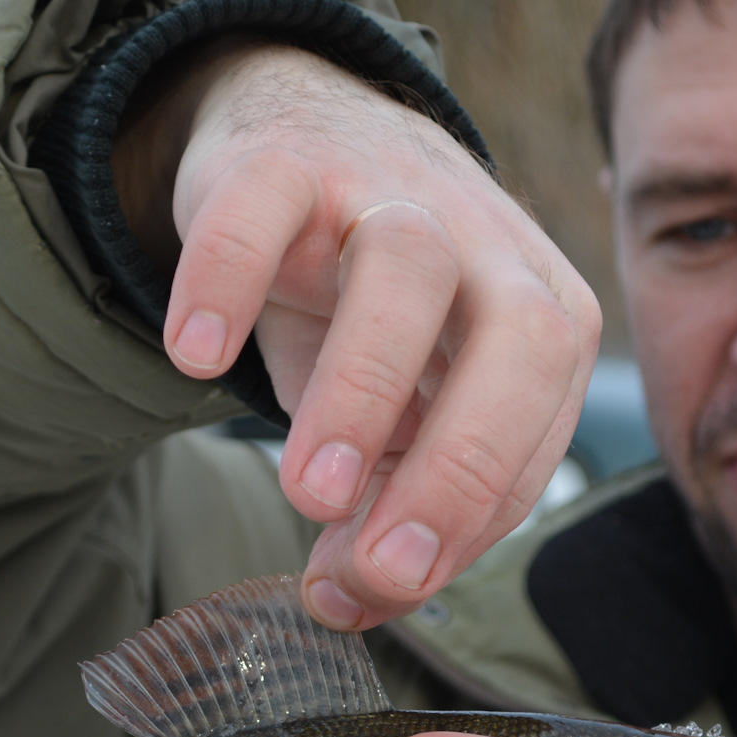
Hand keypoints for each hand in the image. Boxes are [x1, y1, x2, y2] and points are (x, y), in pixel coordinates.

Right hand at [114, 42, 599, 629]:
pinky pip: (262, 207)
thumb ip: (386, 505)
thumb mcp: (397, 409)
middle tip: (384, 565)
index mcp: (543, 317)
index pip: (535, 433)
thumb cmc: (367, 303)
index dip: (465, 523)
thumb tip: (348, 599)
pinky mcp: (287, 158)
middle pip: (523, 338)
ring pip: (406, 267)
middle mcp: (487, 246)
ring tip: (306, 494)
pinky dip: (227, 281)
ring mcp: (390, 190)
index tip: (382, 588)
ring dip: (364, 390)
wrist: (303, 137)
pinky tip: (194, 361)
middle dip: (461, 464)